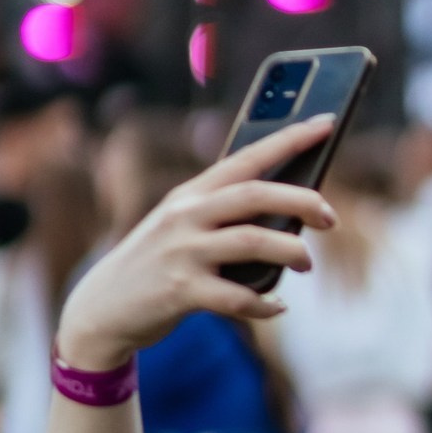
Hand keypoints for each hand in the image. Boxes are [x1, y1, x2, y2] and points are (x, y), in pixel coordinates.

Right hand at [56, 115, 338, 369]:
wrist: (101, 308)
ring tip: (306, 264)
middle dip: (303, 201)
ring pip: (253, 242)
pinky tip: (277, 306)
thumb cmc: (159, 265)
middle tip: (330, 218)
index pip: (248, 157)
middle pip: (256, 195)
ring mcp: (182, 251)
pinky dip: (265, 304)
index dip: (291, 139)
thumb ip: (226, 217)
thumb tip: (291, 219)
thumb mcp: (184, 227)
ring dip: (291, 253)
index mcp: (192, 193)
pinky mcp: (180, 290)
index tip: (328, 124)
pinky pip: (238, 297)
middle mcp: (186, 215)